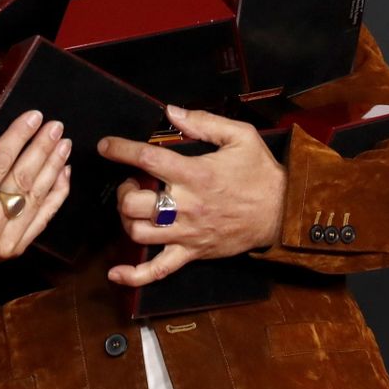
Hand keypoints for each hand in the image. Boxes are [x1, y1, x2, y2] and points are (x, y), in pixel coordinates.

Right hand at [0, 109, 71, 278]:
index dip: (18, 137)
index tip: (33, 116)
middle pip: (22, 179)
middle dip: (42, 149)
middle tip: (55, 126)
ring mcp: (5, 240)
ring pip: (37, 198)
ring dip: (53, 167)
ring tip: (63, 144)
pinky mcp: (16, 248)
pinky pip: (43, 218)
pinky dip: (57, 195)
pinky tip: (64, 173)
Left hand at [98, 105, 286, 287]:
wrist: (283, 211)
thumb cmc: (261, 173)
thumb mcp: (241, 136)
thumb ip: (203, 123)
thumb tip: (171, 112)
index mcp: (195, 174)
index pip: (147, 160)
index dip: (121, 150)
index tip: (106, 146)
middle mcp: (186, 206)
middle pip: (134, 204)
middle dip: (123, 191)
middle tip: (131, 182)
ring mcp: (187, 233)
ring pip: (138, 234)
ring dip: (127, 219)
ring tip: (134, 207)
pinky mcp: (193, 253)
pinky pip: (158, 271)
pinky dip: (134, 276)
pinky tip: (115, 273)